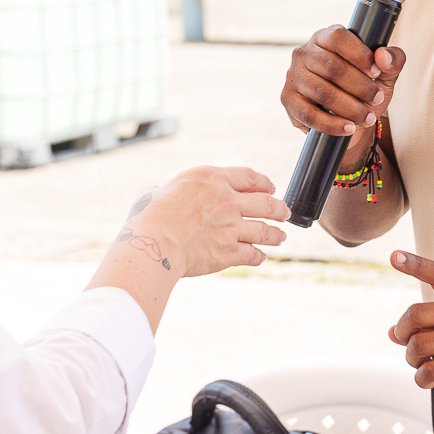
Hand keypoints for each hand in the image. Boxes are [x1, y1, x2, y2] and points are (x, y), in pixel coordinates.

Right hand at [119, 166, 287, 276]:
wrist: (154, 242)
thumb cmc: (150, 217)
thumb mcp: (159, 190)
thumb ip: (169, 191)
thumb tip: (157, 193)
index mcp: (212, 179)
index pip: (249, 177)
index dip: (264, 183)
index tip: (270, 188)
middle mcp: (227, 200)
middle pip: (266, 202)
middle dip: (279, 208)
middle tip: (284, 213)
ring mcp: (231, 226)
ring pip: (265, 230)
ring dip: (276, 234)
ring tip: (281, 237)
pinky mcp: (229, 251)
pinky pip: (251, 254)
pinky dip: (258, 256)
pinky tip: (260, 257)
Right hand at [282, 26, 406, 167]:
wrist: (349, 121)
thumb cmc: (364, 91)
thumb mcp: (384, 75)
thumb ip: (393, 61)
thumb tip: (383, 56)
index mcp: (326, 37)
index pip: (338, 37)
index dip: (359, 55)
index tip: (377, 72)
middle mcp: (304, 52)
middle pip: (331, 66)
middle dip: (359, 86)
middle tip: (377, 99)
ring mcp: (293, 76)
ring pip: (322, 91)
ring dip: (349, 107)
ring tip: (368, 117)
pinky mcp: (288, 100)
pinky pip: (309, 114)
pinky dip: (332, 124)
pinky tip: (349, 128)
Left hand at [387, 251, 433, 405]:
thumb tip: (392, 332)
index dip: (415, 264)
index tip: (394, 255)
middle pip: (416, 313)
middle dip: (402, 331)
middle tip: (405, 341)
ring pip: (418, 345)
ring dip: (411, 359)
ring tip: (421, 364)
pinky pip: (430, 370)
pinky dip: (422, 379)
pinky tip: (428, 381)